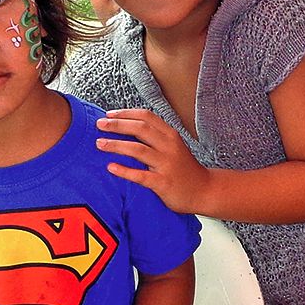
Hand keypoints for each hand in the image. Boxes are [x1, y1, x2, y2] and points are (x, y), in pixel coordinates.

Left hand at [96, 109, 212, 211]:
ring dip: (116, 145)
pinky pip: (141, 176)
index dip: (126, 113)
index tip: (109, 114)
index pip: (147, 117)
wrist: (205, 191)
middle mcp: (169, 146)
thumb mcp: (173, 147)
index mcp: (171, 135)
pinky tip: (111, 167)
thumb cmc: (184, 169)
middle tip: (99, 124)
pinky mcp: (163, 183)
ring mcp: (166, 164)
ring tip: (99, 144)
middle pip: (140, 129)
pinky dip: (125, 171)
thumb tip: (127, 128)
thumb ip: (155, 137)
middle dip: (117, 125)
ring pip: (138, 150)